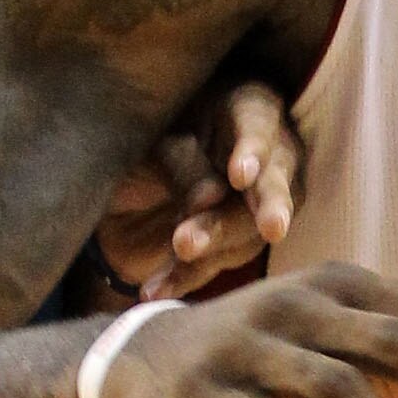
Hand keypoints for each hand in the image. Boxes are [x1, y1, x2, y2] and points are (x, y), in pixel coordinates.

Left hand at [96, 81, 303, 301]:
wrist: (125, 181)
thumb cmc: (148, 139)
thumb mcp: (155, 143)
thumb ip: (184, 166)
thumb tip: (211, 199)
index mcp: (246, 110)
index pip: (258, 123)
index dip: (254, 150)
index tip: (241, 176)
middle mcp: (267, 156)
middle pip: (273, 182)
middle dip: (263, 207)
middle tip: (268, 229)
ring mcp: (257, 204)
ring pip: (250, 228)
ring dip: (216, 243)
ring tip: (180, 247)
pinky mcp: (235, 244)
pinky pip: (218, 263)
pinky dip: (187, 276)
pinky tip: (157, 288)